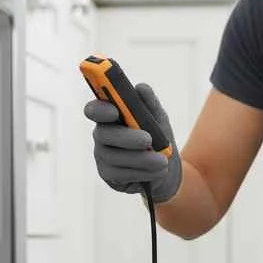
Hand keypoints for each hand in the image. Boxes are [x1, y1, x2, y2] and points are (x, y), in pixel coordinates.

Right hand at [83, 82, 181, 202]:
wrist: (168, 170)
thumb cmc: (160, 140)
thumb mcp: (160, 120)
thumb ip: (150, 104)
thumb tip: (141, 88)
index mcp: (111, 116)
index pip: (95, 110)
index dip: (100, 109)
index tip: (114, 111)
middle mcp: (102, 135)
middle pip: (103, 134)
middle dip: (126, 137)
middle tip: (148, 139)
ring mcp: (103, 156)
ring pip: (114, 157)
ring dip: (141, 158)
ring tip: (163, 161)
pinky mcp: (109, 175)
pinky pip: (121, 174)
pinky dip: (143, 172)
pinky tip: (159, 171)